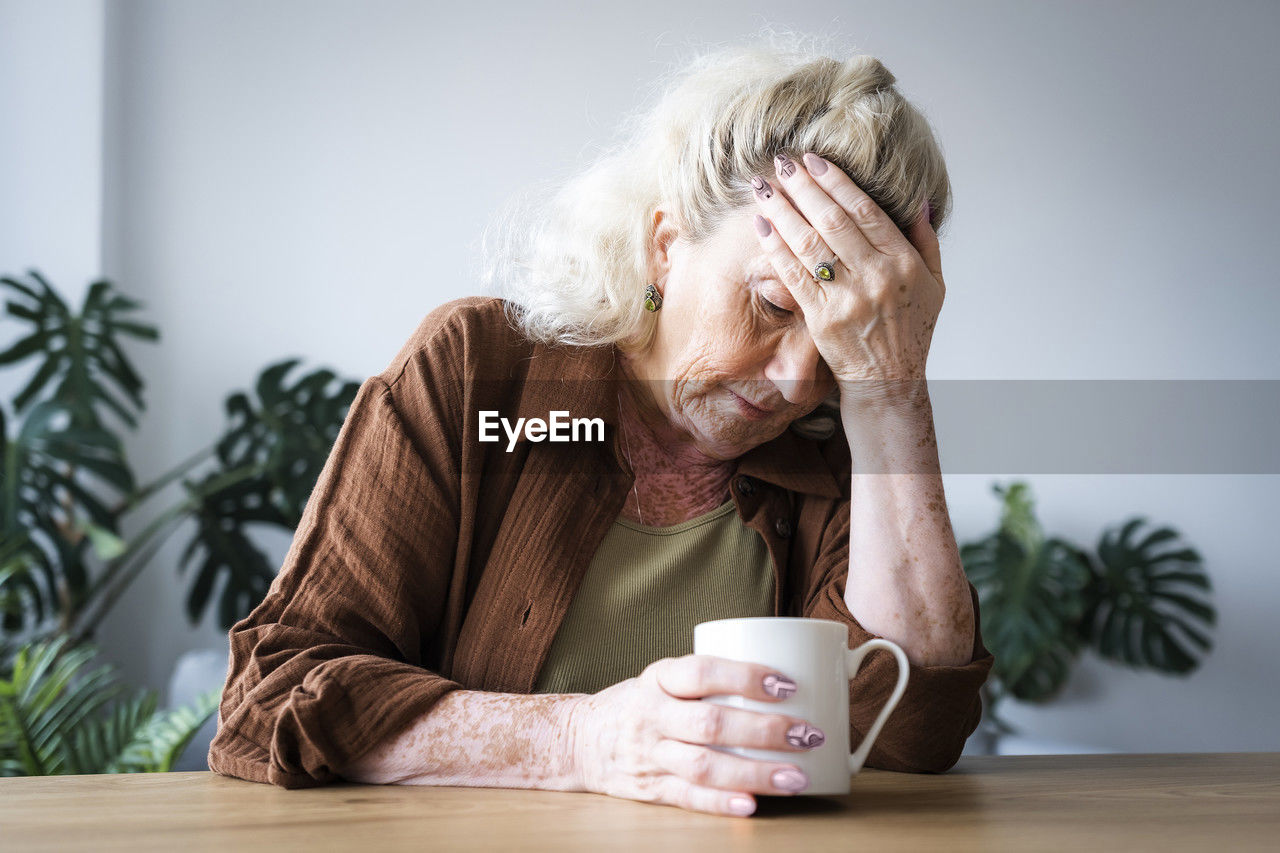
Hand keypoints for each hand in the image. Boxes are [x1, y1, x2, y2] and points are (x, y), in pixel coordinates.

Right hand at [566, 654, 826, 816]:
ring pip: (703, 765)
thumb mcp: (664, 678)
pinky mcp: (649, 789)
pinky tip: (752, 805)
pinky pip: (687, 797)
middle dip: (764, 730)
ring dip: (754, 772)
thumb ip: (709, 680)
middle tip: (808, 733)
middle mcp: (651, 715)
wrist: (581, 739)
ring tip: (798, 777)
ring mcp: (649, 754)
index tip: (787, 684)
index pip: (702, 672)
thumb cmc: (643, 704)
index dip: (745, 677)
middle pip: (710, 723)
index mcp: (658, 678)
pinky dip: (720, 803)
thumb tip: (789, 676)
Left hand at [751, 152, 944, 406]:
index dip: (836, 182)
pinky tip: (761, 225)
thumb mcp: (934, 283)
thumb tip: (917, 199)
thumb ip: (925, 239)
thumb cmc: (910, 330)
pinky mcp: (821, 318)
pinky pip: (793, 275)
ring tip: (763, 187)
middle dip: (804, 187)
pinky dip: (775, 247)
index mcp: (902, 262)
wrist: (889, 381)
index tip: (815, 161)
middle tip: (782, 163)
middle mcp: (876, 277)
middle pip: (833, 220)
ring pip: (809, 244)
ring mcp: (847, 298)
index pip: (865, 210)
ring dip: (782, 211)